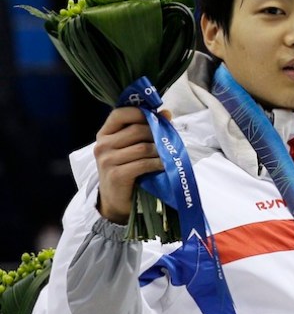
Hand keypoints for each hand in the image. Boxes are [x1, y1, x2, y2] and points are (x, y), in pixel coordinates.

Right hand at [93, 106, 170, 224]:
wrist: (116, 200)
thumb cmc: (128, 170)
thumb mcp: (133, 147)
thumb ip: (147, 128)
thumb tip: (166, 113)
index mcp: (105, 134)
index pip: (120, 114)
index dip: (140, 112)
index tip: (157, 117)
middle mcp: (102, 145)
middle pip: (137, 130)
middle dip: (157, 133)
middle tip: (169, 140)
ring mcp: (107, 160)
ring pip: (143, 147)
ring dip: (160, 151)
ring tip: (168, 155)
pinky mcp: (116, 175)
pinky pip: (143, 163)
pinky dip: (158, 163)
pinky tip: (164, 166)